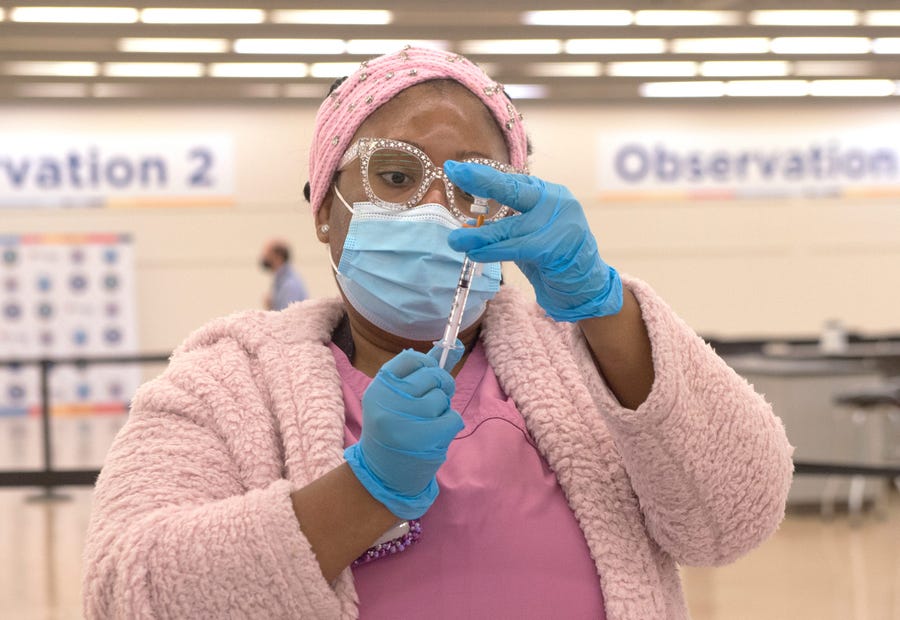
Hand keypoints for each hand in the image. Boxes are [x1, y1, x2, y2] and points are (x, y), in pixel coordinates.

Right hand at [344, 344, 464, 518]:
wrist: (382, 474)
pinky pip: (453, 417)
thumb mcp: (395, 398)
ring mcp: (407, 419)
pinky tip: (435, 434)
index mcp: (379, 386)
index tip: (426, 377)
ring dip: (442, 409)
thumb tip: (454, 347)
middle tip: (432, 403)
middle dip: (440, 386)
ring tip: (427, 422)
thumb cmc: (392, 430)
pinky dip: (450, 425)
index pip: (412, 358)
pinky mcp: (425, 437)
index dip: (426, 366)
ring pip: (442, 398)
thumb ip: (423, 372)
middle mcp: (389, 400)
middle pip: (433, 375)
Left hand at [445, 161, 621, 321]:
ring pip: (510, 226)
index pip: (513, 180)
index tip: (457, 168)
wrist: (585, 288)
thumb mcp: (528, 235)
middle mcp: (556, 202)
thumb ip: (505, 225)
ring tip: (455, 239)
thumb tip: (467, 222)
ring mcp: (559, 224)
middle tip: (454, 173)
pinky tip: (475, 254)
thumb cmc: (553, 260)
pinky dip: (493, 252)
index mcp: (549, 195)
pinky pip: (516, 248)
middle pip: (514, 190)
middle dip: (482, 180)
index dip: (483, 175)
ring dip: (478, 234)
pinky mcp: (555, 247)